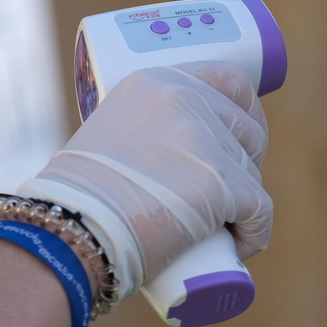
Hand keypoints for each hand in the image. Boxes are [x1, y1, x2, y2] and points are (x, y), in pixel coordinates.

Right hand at [19, 61, 271, 299]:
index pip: (231, 81)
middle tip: (230, 195)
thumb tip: (170, 158)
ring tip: (223, 229)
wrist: (66, 230)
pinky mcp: (219, 182)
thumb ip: (142, 132)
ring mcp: (203, 139)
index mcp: (158, 81)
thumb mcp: (110, 136)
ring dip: (247, 202)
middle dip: (248, 164)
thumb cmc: (78, 198)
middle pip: (247, 130)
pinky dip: (256, 232)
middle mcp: (184, 99)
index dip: (247, 114)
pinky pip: (260, 208)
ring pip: (253, 172)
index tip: (246, 142)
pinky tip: (243, 244)